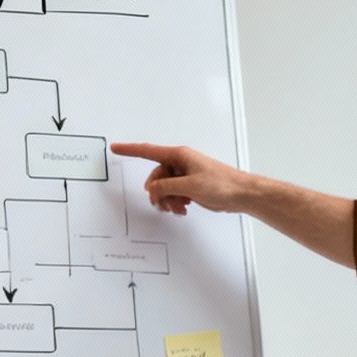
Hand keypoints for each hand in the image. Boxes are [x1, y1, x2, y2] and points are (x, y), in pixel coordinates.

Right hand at [108, 142, 252, 215]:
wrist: (241, 194)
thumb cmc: (221, 184)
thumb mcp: (189, 186)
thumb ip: (166, 187)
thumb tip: (152, 189)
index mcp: (178, 156)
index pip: (148, 151)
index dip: (129, 150)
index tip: (115, 148)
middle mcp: (180, 163)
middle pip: (155, 177)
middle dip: (158, 193)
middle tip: (166, 204)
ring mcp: (184, 175)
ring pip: (163, 188)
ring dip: (168, 200)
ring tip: (179, 208)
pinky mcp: (190, 186)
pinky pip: (173, 194)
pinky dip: (175, 202)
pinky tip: (183, 208)